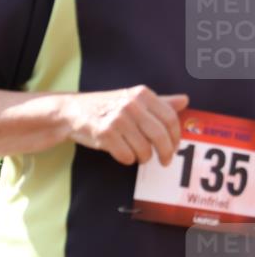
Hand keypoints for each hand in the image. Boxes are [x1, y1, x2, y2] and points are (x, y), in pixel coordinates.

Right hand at [62, 86, 187, 165]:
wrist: (71, 111)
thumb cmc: (104, 107)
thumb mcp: (132, 99)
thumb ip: (159, 101)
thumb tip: (185, 101)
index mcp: (141, 94)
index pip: (170, 118)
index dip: (176, 136)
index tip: (175, 147)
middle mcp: (131, 105)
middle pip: (160, 135)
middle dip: (165, 153)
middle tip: (165, 161)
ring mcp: (117, 119)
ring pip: (143, 148)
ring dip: (144, 158)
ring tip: (139, 156)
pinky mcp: (105, 134)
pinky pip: (126, 155)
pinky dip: (127, 159)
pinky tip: (123, 154)